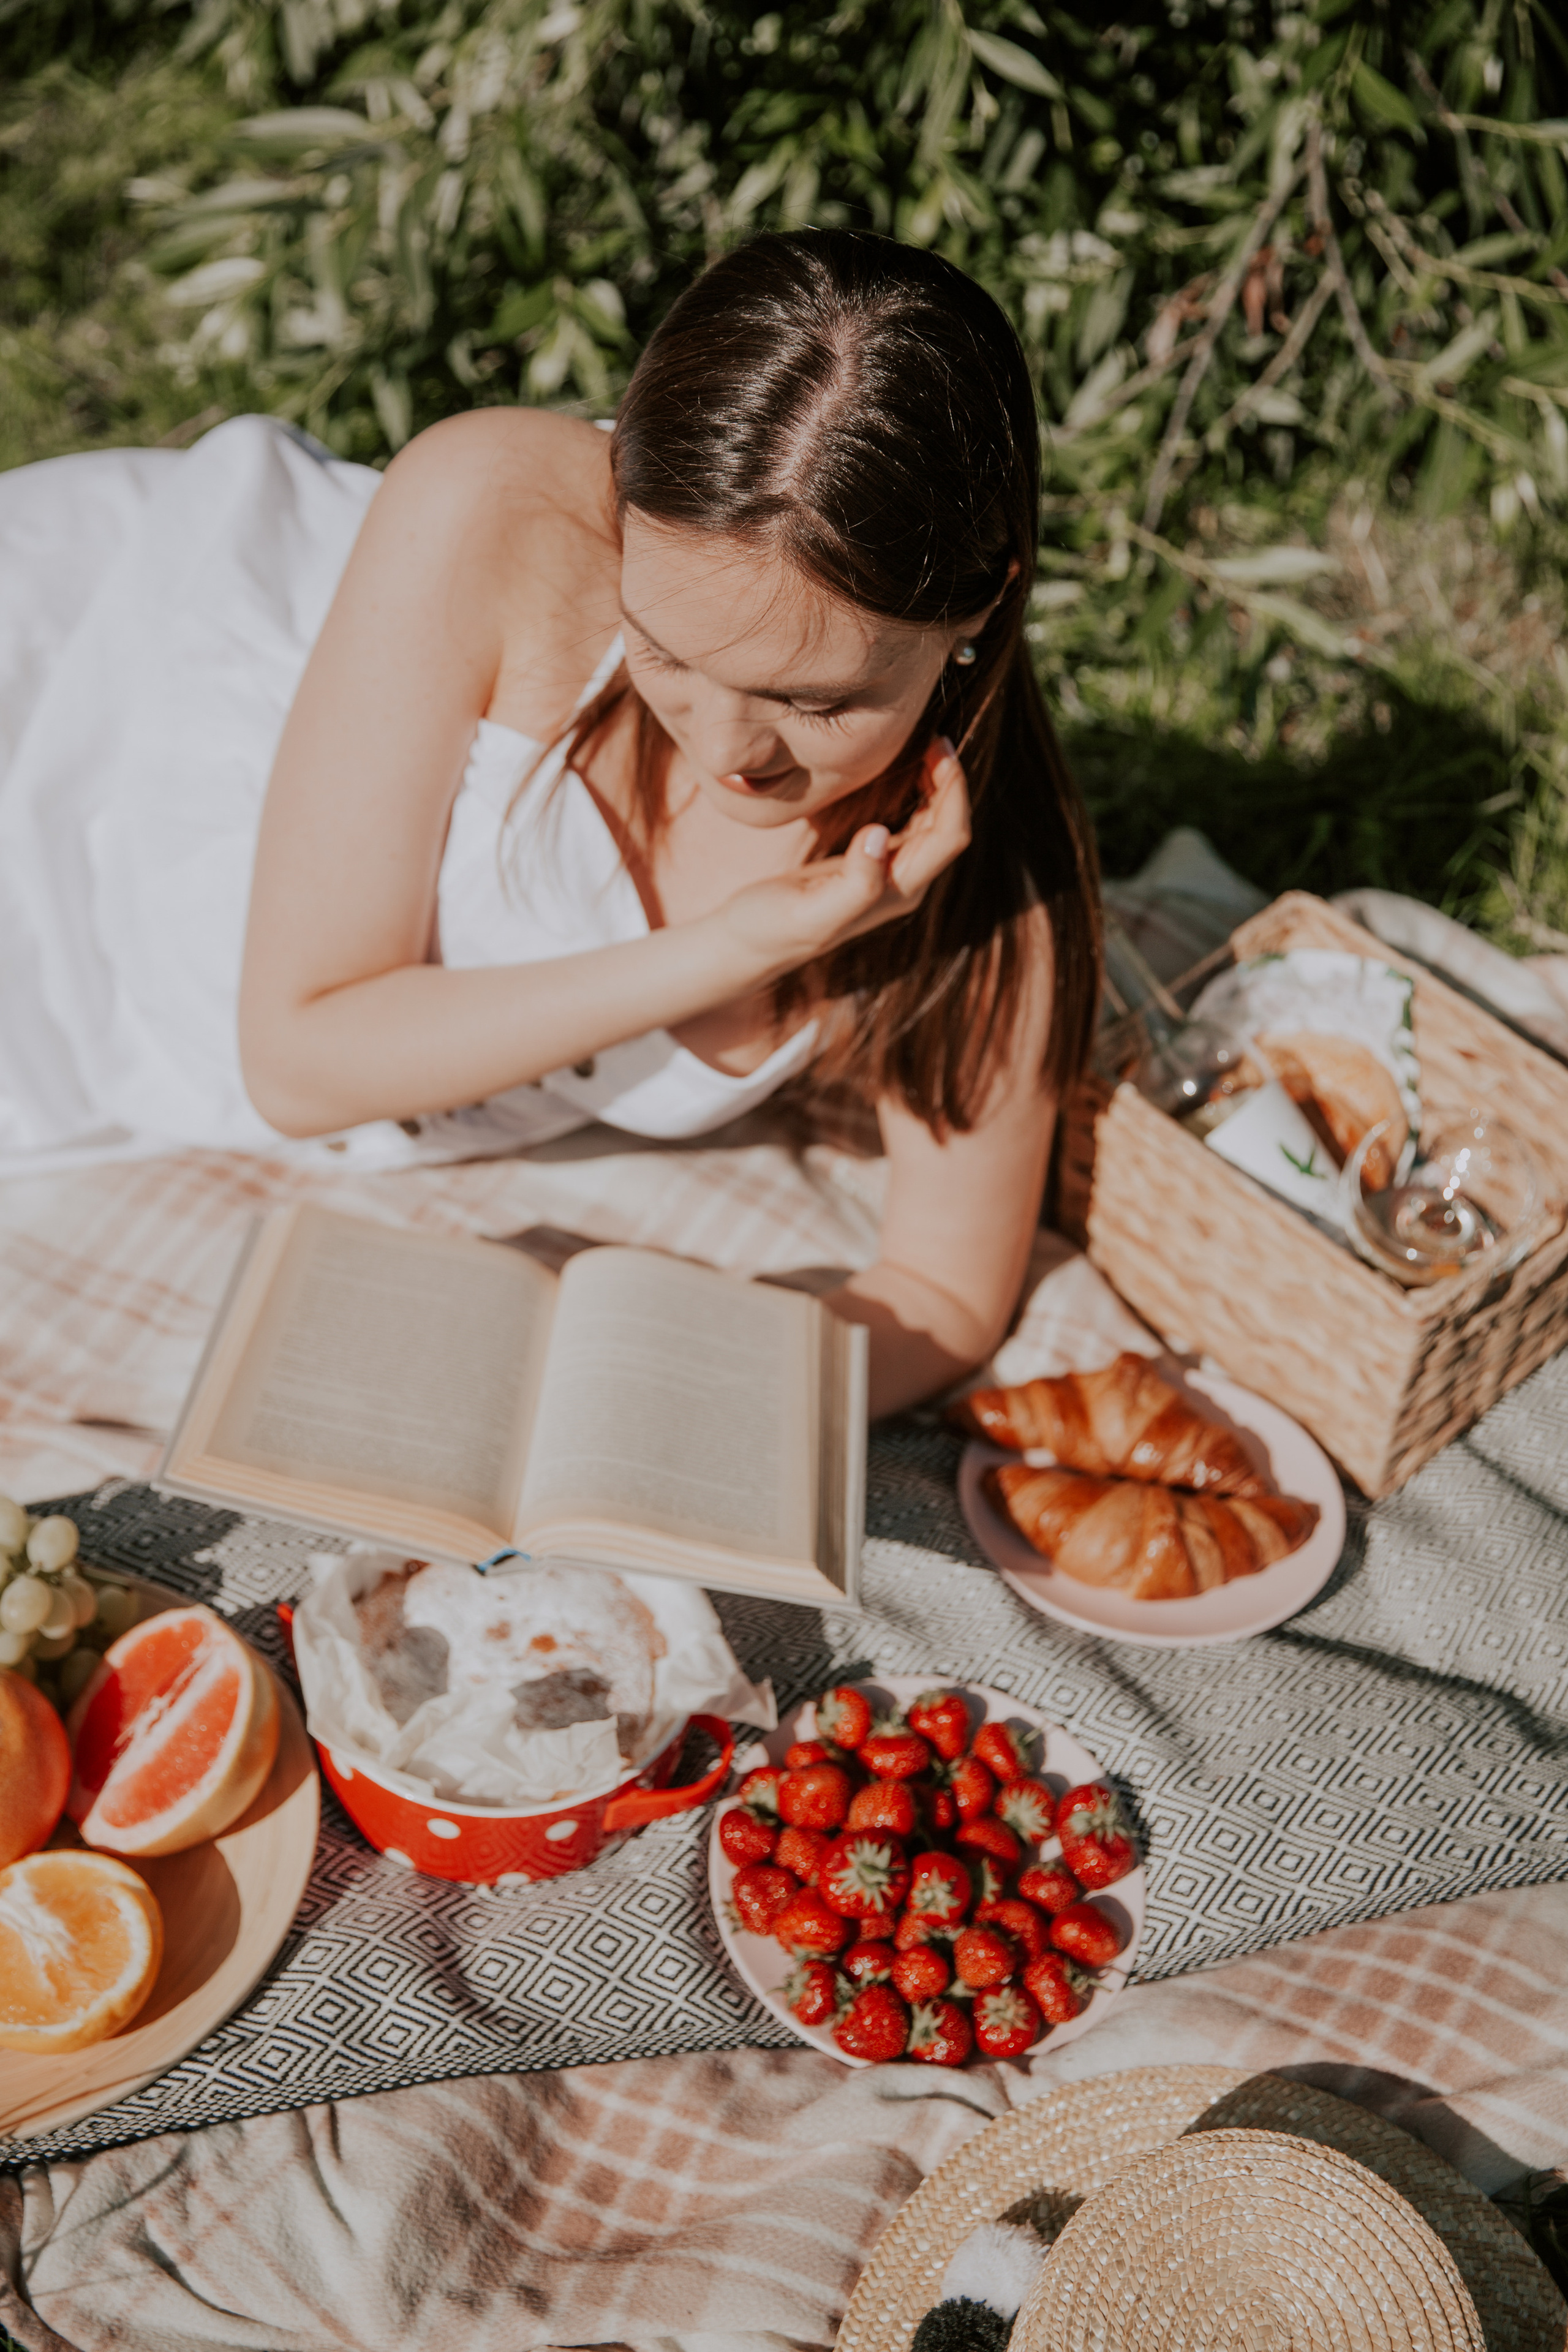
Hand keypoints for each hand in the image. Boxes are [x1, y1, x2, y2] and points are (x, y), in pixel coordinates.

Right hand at [713, 739, 971, 983]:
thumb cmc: (771, 928)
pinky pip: (911, 828)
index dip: (953, 791)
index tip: (936, 747)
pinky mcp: (870, 867)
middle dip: (950, 783)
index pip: (949, 837)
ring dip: (936, 788)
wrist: (746, 944)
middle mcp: (902, 886)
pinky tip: (901, 772)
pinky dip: (916, 797)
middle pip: (948, 829)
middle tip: (934, 737)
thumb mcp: (811, 912)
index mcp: (897, 892)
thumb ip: (855, 883)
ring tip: (924, 747)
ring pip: (933, 827)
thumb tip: (881, 834)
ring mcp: (888, 877)